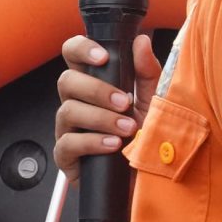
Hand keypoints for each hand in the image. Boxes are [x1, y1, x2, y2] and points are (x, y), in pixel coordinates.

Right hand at [53, 33, 161, 177]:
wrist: (151, 180)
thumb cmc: (150, 140)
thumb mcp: (155, 101)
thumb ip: (147, 72)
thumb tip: (140, 41)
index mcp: (94, 85)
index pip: (73, 55)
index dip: (81, 49)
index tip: (103, 57)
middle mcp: (77, 104)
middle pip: (66, 81)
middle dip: (96, 89)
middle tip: (124, 102)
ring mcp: (69, 130)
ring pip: (67, 111)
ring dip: (99, 118)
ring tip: (126, 129)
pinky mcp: (67, 157)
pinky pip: (68, 144)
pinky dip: (91, 142)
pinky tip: (112, 145)